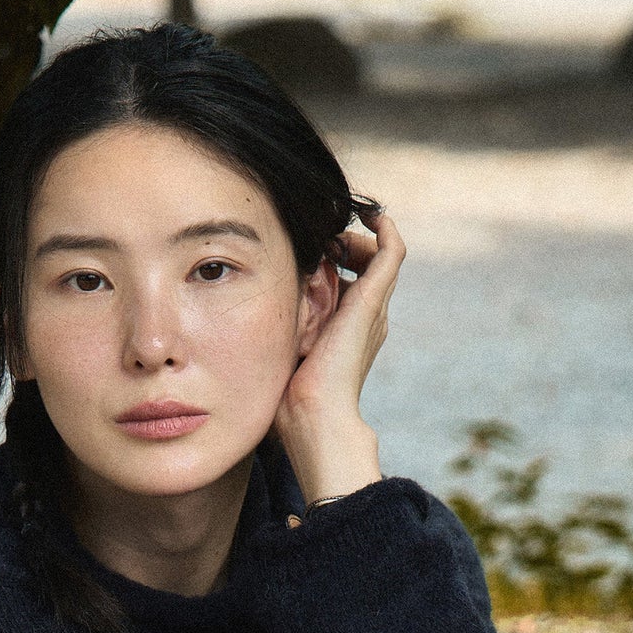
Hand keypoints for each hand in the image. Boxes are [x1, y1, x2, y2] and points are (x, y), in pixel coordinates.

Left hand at [275, 207, 404, 507]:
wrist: (312, 416)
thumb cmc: (289, 400)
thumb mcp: (278, 354)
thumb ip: (273, 334)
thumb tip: (240, 327)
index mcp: (347, 332)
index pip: (349, 283)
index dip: (332, 261)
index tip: (304, 252)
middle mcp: (366, 318)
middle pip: (365, 266)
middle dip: (344, 245)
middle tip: (316, 238)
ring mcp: (372, 309)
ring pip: (379, 256)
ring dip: (356, 236)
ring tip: (331, 229)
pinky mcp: (373, 301)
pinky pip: (391, 251)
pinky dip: (383, 229)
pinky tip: (365, 216)